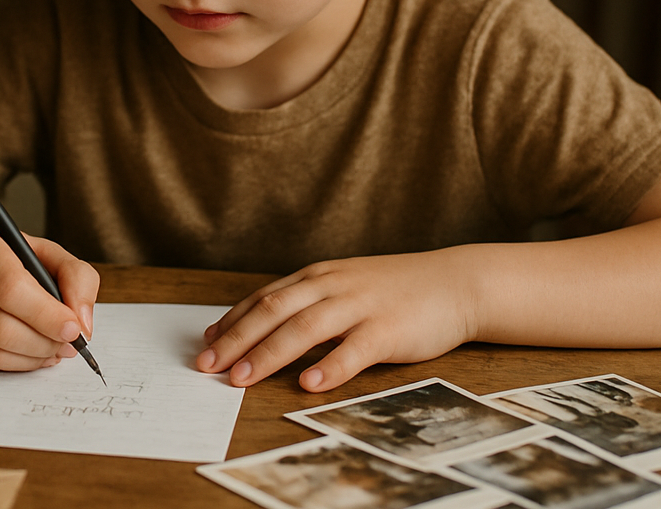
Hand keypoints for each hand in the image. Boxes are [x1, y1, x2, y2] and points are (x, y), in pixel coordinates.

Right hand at [0, 213, 99, 370]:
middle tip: (68, 343)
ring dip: (31, 357)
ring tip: (52, 348)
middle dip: (43, 342)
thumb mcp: (34, 244)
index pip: (7, 285)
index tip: (74, 328)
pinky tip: (26, 350)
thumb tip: (82, 324)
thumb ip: (73, 274)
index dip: (46, 313)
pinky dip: (12, 362)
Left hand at [196, 249, 477, 391]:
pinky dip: (329, 367)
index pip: (264, 298)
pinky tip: (308, 383)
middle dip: (236, 339)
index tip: (205, 345)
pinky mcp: (387, 330)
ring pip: (305, 328)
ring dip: (269, 353)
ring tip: (242, 377)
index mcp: (317, 277)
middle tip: (207, 365)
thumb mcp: (343, 288)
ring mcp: (359, 306)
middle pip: (274, 311)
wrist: (454, 283)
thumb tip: (261, 330)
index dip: (232, 322)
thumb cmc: (393, 292)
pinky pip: (353, 350)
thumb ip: (306, 304)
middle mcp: (332, 286)